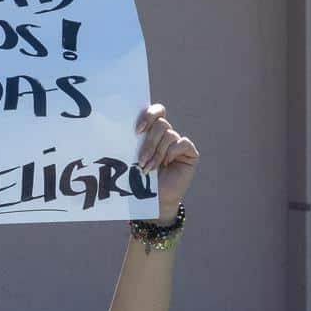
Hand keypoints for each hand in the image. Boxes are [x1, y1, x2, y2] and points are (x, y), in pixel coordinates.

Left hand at [135, 103, 198, 221]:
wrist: (155, 199)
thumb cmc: (140, 179)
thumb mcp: (133, 157)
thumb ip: (133, 142)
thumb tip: (121, 128)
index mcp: (152, 131)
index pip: (156, 111)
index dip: (148, 115)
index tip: (137, 131)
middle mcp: (166, 134)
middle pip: (161, 123)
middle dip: (149, 142)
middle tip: (140, 159)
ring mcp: (178, 143)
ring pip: (169, 134)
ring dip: (157, 153)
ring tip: (148, 169)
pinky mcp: (189, 152)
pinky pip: (182, 143)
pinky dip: (172, 153)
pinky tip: (167, 164)